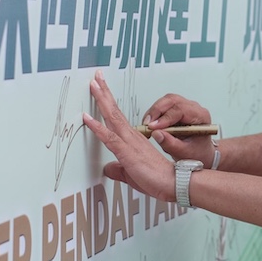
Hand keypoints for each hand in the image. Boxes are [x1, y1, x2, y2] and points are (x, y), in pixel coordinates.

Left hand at [83, 70, 175, 201]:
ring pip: (112, 117)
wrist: (174, 183)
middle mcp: (131, 136)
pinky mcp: (127, 152)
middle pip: (114, 110)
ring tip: (94, 85)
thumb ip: (119, 170)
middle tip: (96, 77)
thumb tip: (108, 169)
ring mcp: (129, 142)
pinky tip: (87, 118)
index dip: (108, 103)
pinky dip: (97, 127)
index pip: (117, 117)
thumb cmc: (158, 178)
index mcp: (133, 139)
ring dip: (101, 100)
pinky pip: (109, 137)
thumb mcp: (132, 175)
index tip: (102, 89)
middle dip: (104, 93)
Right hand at [141, 93, 217, 165]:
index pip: (181, 110)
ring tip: (147, 125)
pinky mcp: (176, 109)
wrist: (199, 152)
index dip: (165, 118)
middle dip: (156, 111)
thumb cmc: (197, 152)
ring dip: (154, 112)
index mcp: (201, 116)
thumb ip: (170, 143)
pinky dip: (154, 114)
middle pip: (172, 100)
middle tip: (147, 125)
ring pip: (166, 101)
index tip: (153, 127)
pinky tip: (150, 124)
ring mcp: (185, 107)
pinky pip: (163, 105)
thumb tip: (156, 134)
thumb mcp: (184, 152)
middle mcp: (194, 108)